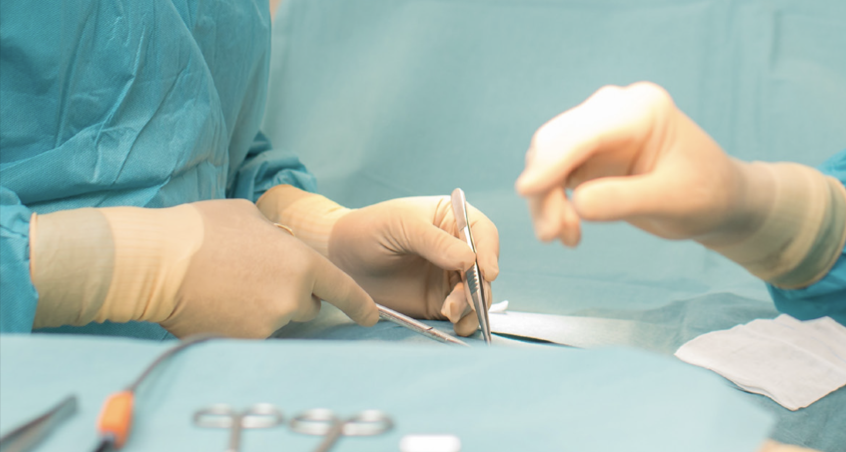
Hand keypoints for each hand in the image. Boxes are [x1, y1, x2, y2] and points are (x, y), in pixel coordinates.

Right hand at [31, 199, 377, 337]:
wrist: (156, 261)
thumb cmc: (201, 230)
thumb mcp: (250, 217)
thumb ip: (277, 238)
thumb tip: (278, 246)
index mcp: (301, 263)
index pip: (342, 290)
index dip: (359, 305)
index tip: (370, 317)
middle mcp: (291, 298)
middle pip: (306, 306)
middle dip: (291, 295)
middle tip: (255, 276)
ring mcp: (266, 325)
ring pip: (275, 320)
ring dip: (262, 308)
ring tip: (227, 285)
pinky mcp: (240, 343)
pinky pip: (250, 333)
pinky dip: (239, 322)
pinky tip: (215, 302)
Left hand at [328, 197, 499, 335]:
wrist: (340, 257)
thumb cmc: (369, 229)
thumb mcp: (401, 226)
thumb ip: (434, 242)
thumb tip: (470, 260)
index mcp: (452, 220)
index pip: (482, 233)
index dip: (489, 252)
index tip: (487, 273)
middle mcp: (456, 249)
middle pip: (483, 268)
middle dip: (479, 286)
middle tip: (463, 300)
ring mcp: (448, 276)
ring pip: (476, 293)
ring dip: (472, 306)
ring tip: (450, 312)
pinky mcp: (437, 301)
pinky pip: (460, 312)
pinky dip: (464, 320)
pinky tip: (457, 324)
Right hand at [515, 82, 752, 246]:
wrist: (718, 201)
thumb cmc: (707, 196)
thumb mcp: (673, 202)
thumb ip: (625, 200)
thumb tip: (578, 205)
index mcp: (641, 109)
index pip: (584, 132)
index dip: (552, 161)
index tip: (528, 191)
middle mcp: (612, 111)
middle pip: (555, 143)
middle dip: (545, 189)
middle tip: (552, 235)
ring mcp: (596, 131)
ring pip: (546, 160)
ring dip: (544, 201)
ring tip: (564, 238)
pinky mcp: (585, 154)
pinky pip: (551, 176)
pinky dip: (551, 204)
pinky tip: (570, 231)